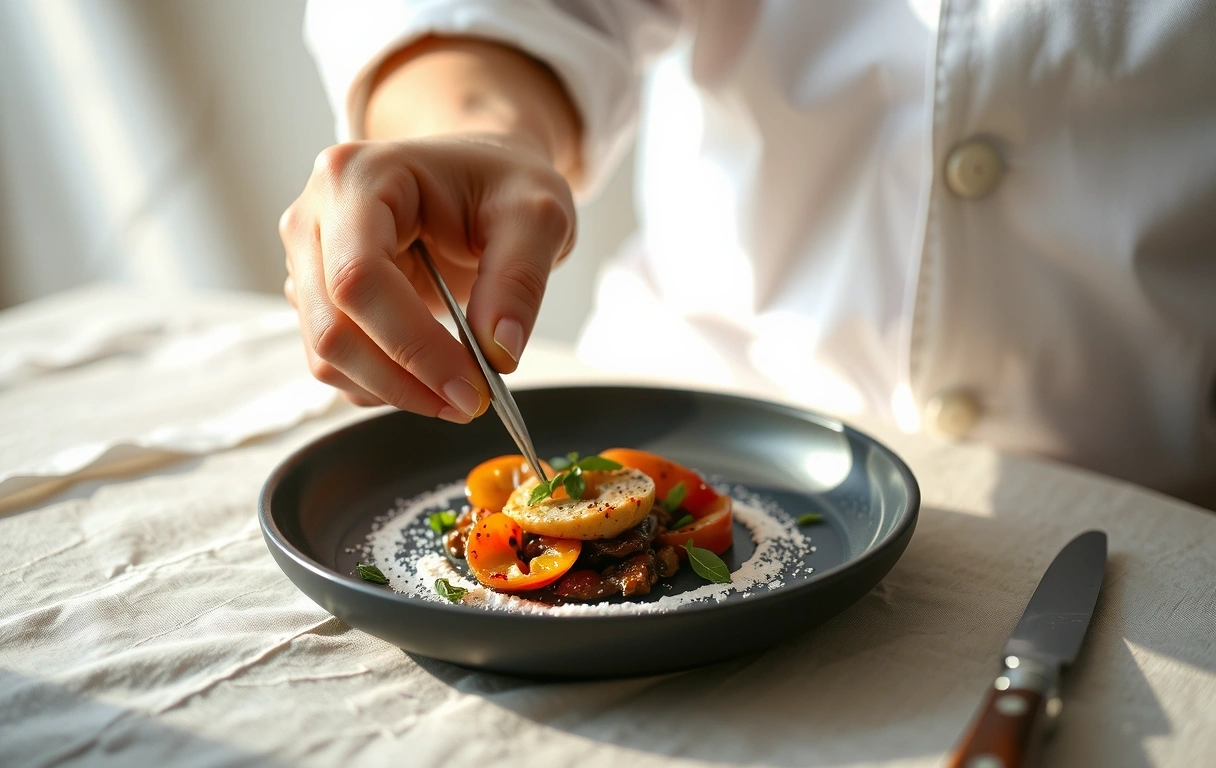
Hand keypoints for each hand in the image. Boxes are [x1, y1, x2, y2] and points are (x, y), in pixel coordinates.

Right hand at [279, 135, 575, 421]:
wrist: (481, 179)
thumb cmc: (503, 183)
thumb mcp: (537, 216)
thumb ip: (521, 281)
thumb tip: (500, 354)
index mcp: (357, 179)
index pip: (360, 280)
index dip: (412, 346)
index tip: (471, 389)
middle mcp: (314, 217)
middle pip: (334, 328)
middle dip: (404, 380)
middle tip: (472, 402)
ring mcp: (307, 260)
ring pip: (328, 355)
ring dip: (394, 390)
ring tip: (459, 391)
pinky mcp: (317, 297)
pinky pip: (336, 362)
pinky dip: (383, 385)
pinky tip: (431, 377)